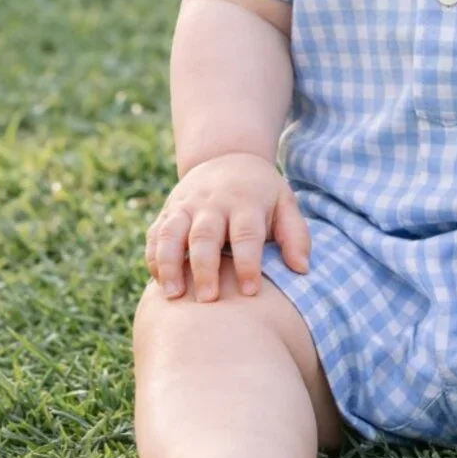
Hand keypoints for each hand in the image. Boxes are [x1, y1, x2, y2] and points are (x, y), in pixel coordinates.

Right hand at [145, 152, 309, 301]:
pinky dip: (154, 257)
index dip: (248, 263)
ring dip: (170, 264)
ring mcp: (186, 205)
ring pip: (172, 233)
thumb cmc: (261, 192)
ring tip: (173, 295)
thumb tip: (302, 269)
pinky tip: (159, 282)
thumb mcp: (285, 203)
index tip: (250, 291)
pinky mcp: (168, 211)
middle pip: (205, 235)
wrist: (227, 156)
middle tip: (208, 300)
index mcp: (245, 201)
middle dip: (204, 268)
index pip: (246, 233)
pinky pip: (155, 234)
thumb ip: (295, 235)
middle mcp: (213, 202)